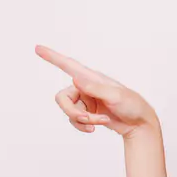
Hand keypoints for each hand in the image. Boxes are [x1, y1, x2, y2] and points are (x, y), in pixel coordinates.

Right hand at [36, 44, 158, 138]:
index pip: (69, 65)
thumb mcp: (116, 96)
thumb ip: (95, 89)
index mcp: (92, 78)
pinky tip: (95, 128)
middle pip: (62, 98)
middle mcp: (85, 87)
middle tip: (87, 120)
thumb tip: (75, 80)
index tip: (37, 48)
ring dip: (82, 120)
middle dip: (72, 112)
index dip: (52, 57)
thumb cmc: (132, 105)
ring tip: (100, 122)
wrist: (139, 124)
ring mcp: (85, 100)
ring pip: (68, 111)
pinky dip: (82, 126)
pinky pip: (74, 120)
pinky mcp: (86, 113)